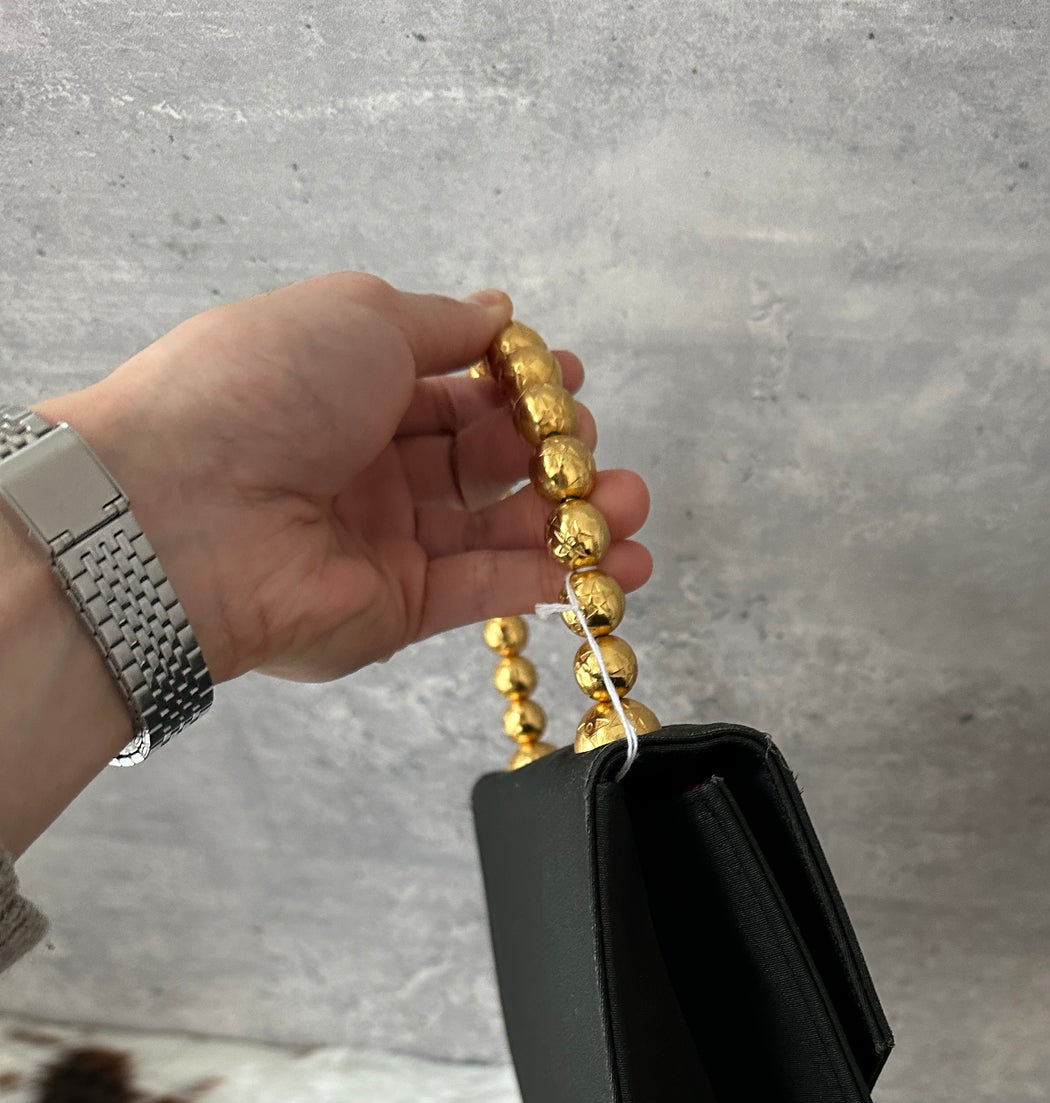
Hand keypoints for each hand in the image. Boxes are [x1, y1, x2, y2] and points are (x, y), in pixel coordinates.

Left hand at [29, 270, 652, 684]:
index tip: (570, 377)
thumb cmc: (261, 390)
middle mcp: (369, 465)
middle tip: (593, 446)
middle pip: (485, 460)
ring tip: (634, 508)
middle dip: (555, 450)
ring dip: (574, 519)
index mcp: (348, 386)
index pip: (454, 387)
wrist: (185, 511)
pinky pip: (490, 589)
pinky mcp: (400, 609)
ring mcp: (386, 541)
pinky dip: (556, 578)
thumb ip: (441, 325)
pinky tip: (616, 565)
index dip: (517, 383)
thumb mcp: (359, 316)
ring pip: (499, 529)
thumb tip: (500, 315)